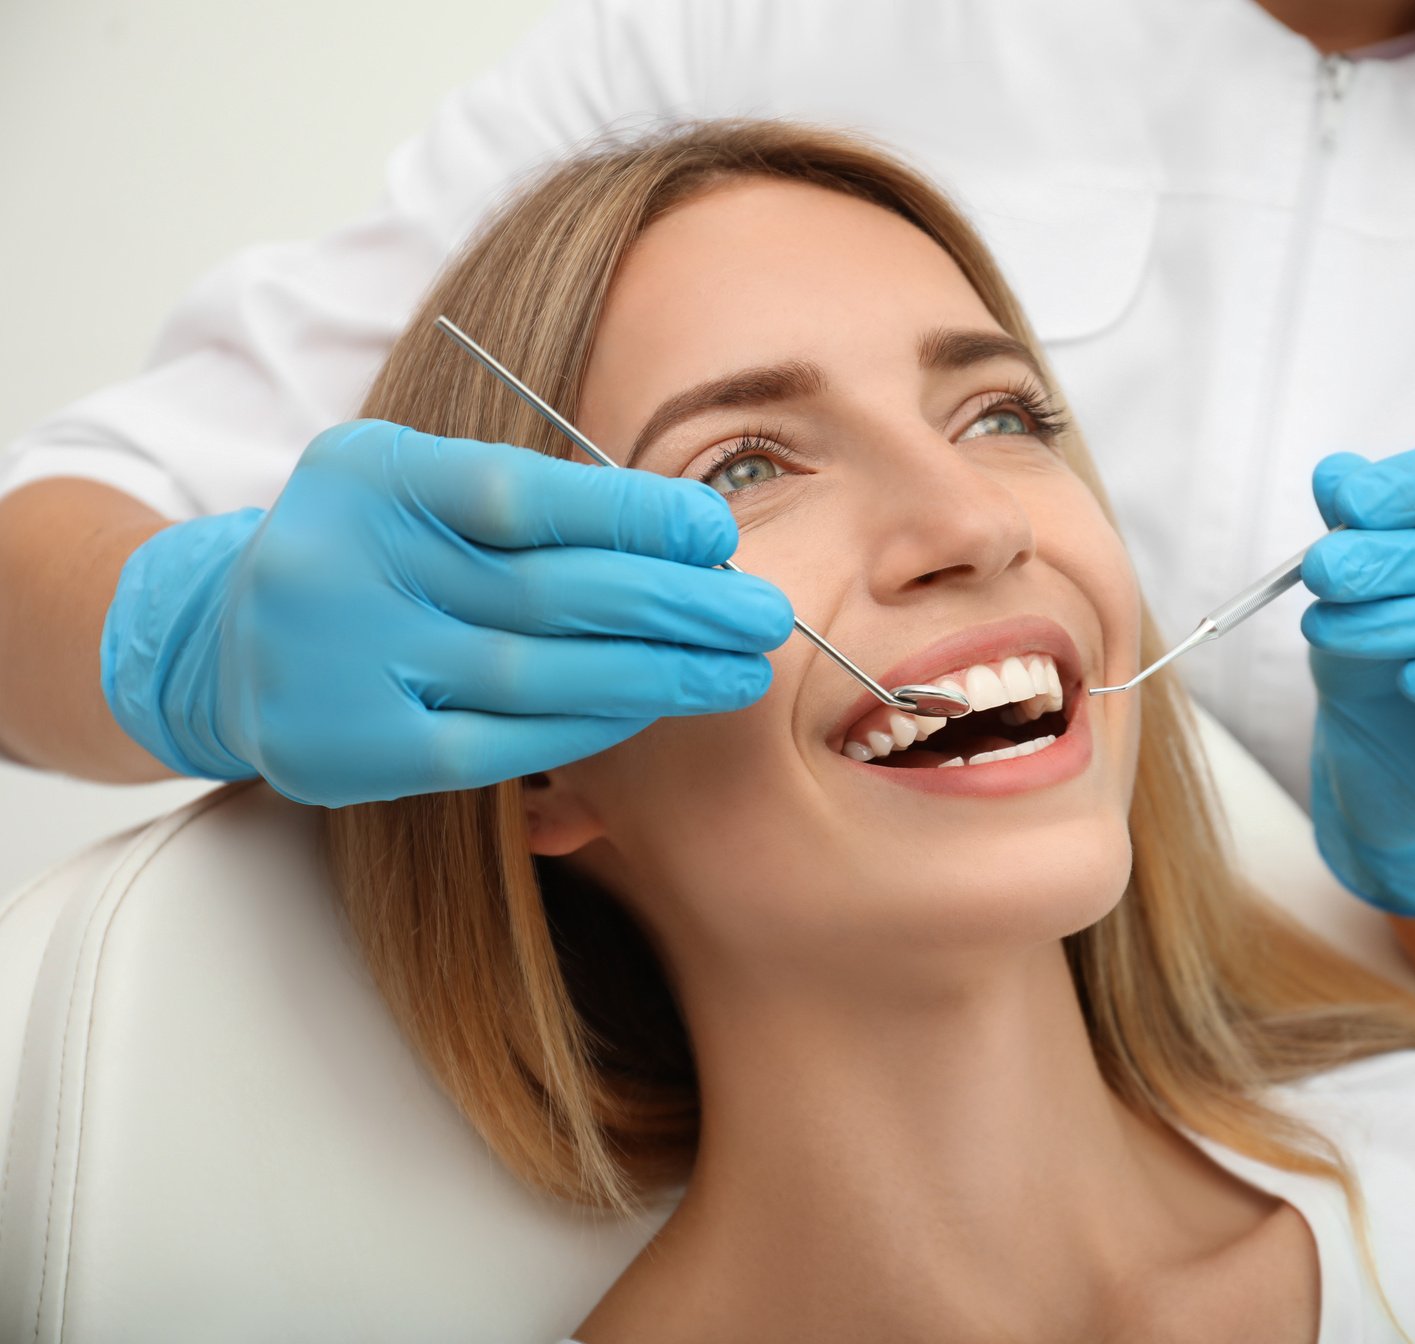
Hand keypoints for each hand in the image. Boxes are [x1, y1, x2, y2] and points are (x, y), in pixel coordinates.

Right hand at [101, 419, 792, 805]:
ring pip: (535, 675)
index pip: (524, 494)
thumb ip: (528, 502)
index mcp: (374, 478)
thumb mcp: (418, 488)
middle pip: (548, 591)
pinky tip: (651, 709)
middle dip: (675, 604)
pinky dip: (587, 728)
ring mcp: (344, 665)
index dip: (632, 515)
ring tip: (736, 670)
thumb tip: (688, 536)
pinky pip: (499, 745)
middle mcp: (348, 567)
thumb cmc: (365, 551)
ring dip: (655, 675)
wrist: (222, 642)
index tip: (717, 533)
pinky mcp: (351, 751)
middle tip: (763, 617)